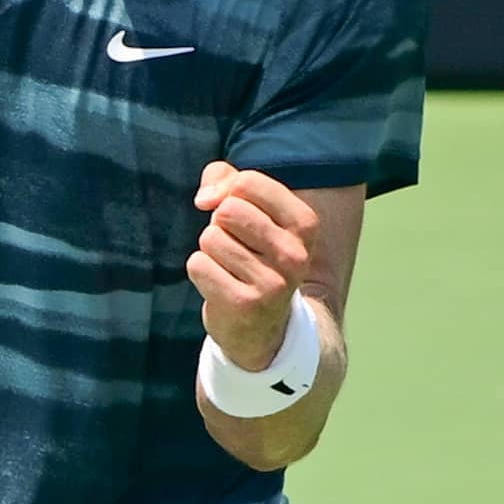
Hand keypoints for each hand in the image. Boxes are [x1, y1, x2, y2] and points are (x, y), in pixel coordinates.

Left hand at [188, 161, 317, 369]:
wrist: (262, 325)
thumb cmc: (251, 250)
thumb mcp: (249, 207)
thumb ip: (225, 178)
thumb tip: (204, 199)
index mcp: (305, 224)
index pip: (246, 183)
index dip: (229, 194)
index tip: (239, 214)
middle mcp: (295, 254)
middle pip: (227, 210)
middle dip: (220, 225)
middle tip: (236, 246)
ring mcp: (273, 282)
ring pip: (210, 238)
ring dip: (211, 251)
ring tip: (231, 268)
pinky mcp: (245, 304)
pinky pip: (198, 264)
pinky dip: (201, 271)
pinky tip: (221, 285)